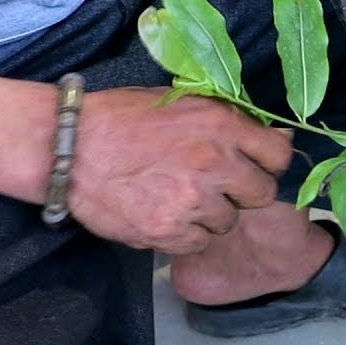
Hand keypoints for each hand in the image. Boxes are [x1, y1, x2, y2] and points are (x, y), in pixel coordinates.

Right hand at [67, 88, 291, 254]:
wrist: (66, 147)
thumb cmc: (120, 119)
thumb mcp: (179, 101)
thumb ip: (227, 119)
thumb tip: (273, 136)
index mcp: (221, 125)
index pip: (279, 155)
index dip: (270, 164)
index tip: (257, 167)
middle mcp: (214, 163)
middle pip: (261, 194)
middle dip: (244, 193)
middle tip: (217, 187)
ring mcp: (193, 200)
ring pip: (228, 222)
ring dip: (210, 215)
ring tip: (177, 198)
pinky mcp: (169, 230)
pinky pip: (198, 242)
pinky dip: (184, 235)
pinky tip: (163, 214)